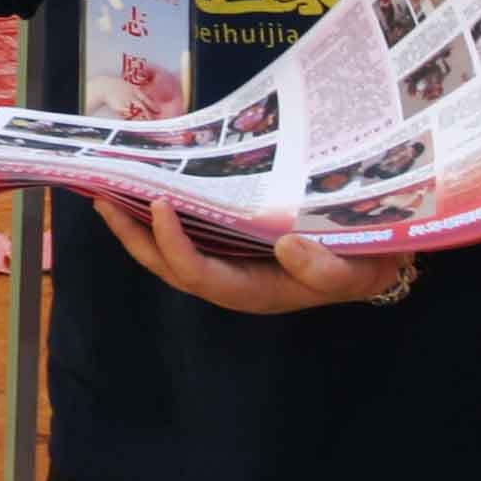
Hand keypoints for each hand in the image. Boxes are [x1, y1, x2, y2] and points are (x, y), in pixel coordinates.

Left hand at [94, 196, 411, 314]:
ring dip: (137, 226)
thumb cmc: (365, 263)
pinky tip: (146, 189)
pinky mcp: (230, 245)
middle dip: (133, 236)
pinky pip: (186, 235)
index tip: (159, 204)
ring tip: (107, 192)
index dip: (173, 244)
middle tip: (102, 198)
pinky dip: (161, 217)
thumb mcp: (358, 271)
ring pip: (170, 253)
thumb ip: (326, 268)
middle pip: (169, 267)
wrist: (378, 257)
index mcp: (254, 291)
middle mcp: (232, 281)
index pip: (199, 274)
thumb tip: (286, 246)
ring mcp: (227, 264)